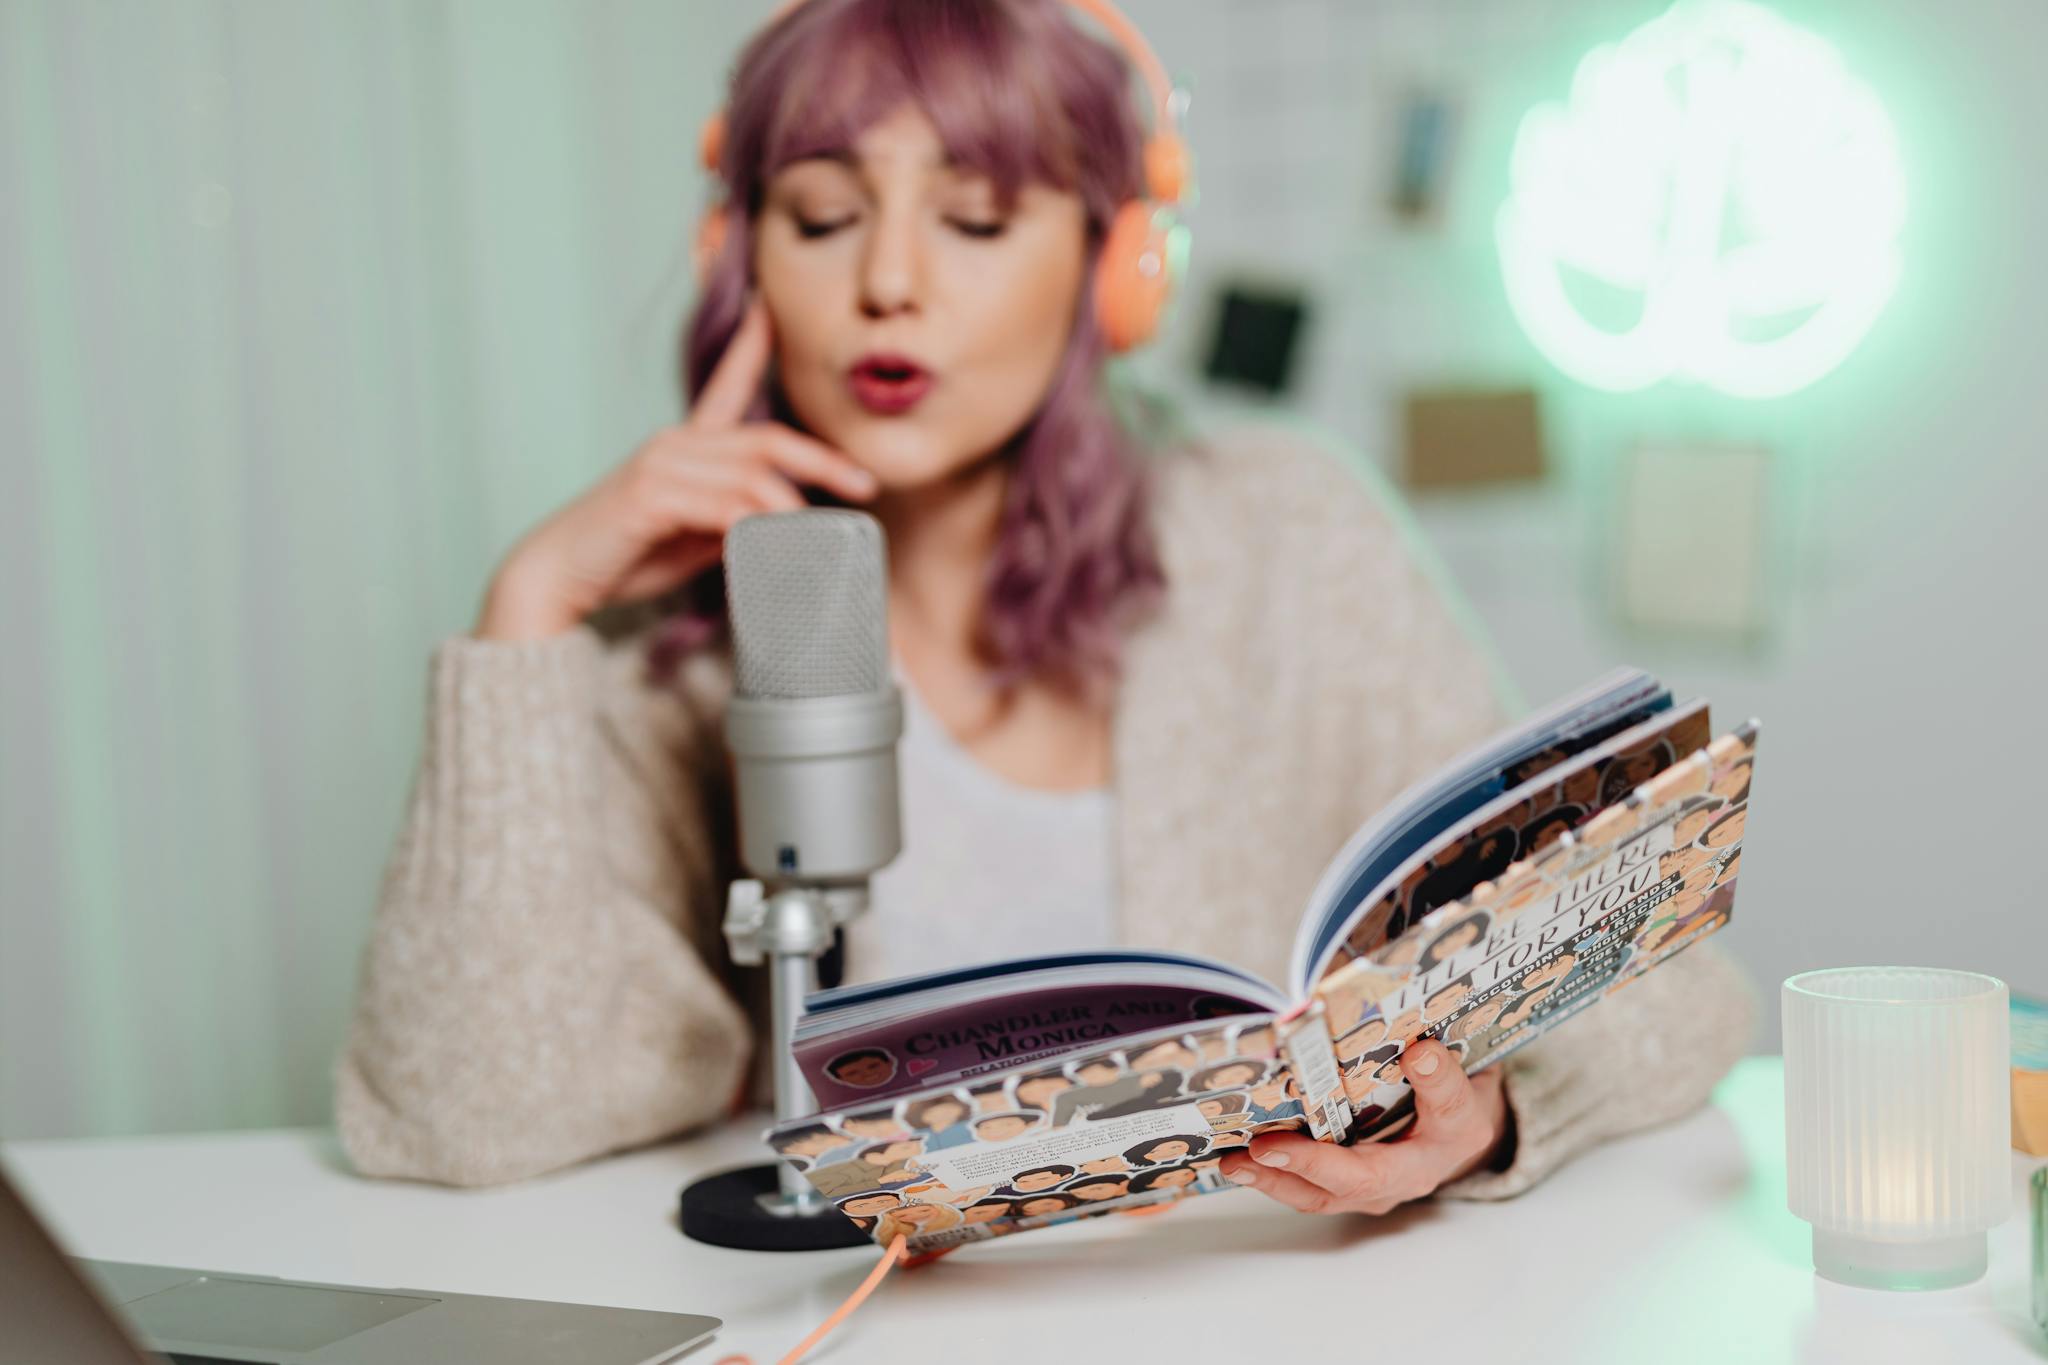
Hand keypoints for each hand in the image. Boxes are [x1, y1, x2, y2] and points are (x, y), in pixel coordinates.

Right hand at [475, 296, 877, 639]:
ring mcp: (660, 465)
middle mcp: (675, 444)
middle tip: (864, 483)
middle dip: (822, 460)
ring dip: (792, 512)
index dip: (753, 345)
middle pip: (766, 441)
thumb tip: (787, 524)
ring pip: (752, 478)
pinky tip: (771, 553)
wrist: (556, 576)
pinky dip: (756, 531)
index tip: (772, 307)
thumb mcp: (694, 535)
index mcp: (685, 445)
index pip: (726, 383)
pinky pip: (722, 508)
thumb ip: (736, 520)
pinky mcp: (649, 495)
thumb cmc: (624, 554)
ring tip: (819, 545)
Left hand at [1220, 1038, 1511, 1215]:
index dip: (1433, 1083)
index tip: (1417, 1056)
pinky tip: (1239, 1160)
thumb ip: (1443, 1067)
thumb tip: (1421, 1052)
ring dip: (1275, 1178)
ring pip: (1323, 1194)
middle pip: (1361, 1178)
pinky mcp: (1347, 1189)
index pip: (1448, 1109)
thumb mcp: (1460, 1075)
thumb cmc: (1451, 1098)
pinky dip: (1272, 1176)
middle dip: (1309, 1164)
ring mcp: (1376, 1189)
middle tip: (1263, 1147)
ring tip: (1234, 1161)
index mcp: (1453, 1135)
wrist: (1451, 1136)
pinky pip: (1308, 1190)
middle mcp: (1412, 1174)